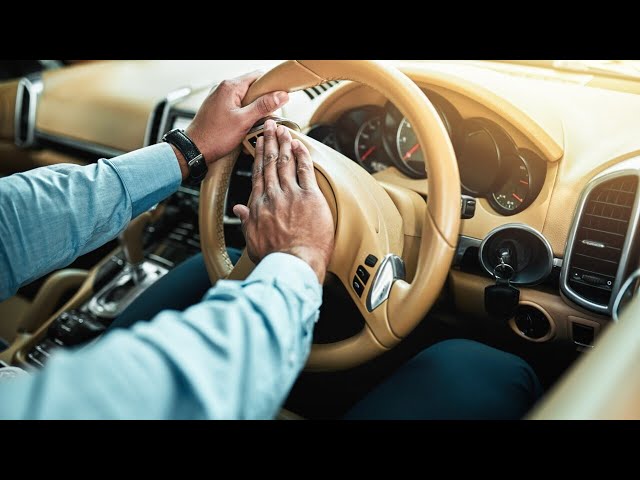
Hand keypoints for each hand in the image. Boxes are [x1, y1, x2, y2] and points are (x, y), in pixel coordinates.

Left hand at [174, 71, 288, 178]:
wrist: (195, 149)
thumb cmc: (214, 136)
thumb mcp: (244, 121)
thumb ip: (263, 106)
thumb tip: (280, 95)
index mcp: (230, 87)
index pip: (258, 76)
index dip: (272, 85)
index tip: (280, 96)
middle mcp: (224, 89)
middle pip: (253, 88)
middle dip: (263, 101)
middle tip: (268, 115)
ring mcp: (221, 99)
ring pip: (246, 99)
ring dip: (255, 110)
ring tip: (256, 123)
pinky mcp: (220, 108)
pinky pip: (238, 107)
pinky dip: (246, 115)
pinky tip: (247, 126)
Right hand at [232, 120, 333, 282]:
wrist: (291, 265)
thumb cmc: (274, 257)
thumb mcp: (252, 240)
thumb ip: (247, 221)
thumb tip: (240, 210)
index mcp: (259, 205)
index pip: (258, 174)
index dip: (258, 156)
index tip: (258, 144)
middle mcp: (273, 196)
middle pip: (270, 163)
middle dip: (270, 142)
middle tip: (270, 127)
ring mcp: (291, 195)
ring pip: (286, 162)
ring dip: (285, 143)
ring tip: (284, 130)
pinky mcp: (309, 197)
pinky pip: (305, 170)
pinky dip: (302, 155)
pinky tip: (300, 145)